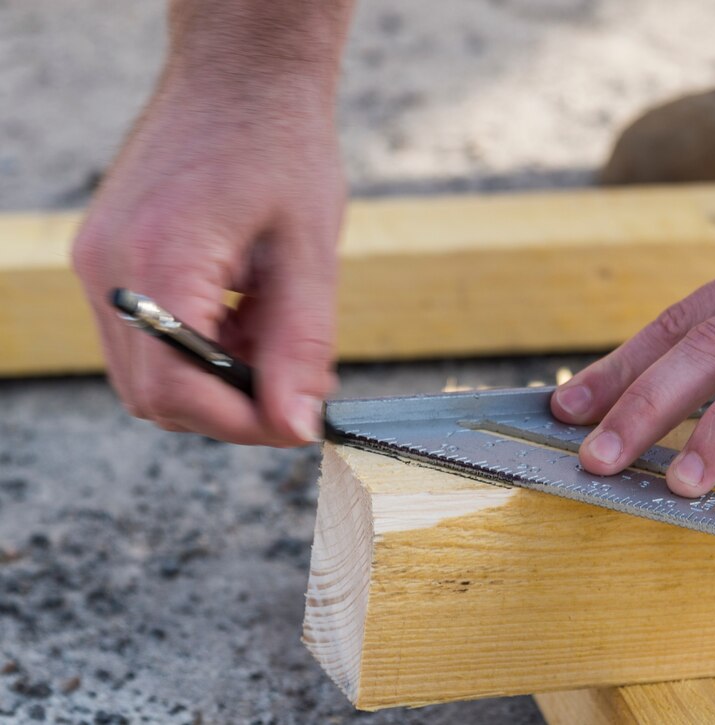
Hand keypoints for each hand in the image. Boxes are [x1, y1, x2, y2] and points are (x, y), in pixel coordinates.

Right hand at [72, 72, 343, 445]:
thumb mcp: (310, 250)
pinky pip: (144, 337)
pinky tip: (245, 315)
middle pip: (154, 394)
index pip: (177, 390)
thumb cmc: (281, 142)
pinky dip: (198, 349)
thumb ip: (302, 344)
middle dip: (231, 406)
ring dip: (216, 378)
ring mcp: (100, 263)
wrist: (240, 73)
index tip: (297, 423)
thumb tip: (296, 423)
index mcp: (159, 259)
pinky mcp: (109, 259)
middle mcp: (110, 268)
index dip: (241, 422)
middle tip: (294, 384)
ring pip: (147, 373)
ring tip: (273, 334)